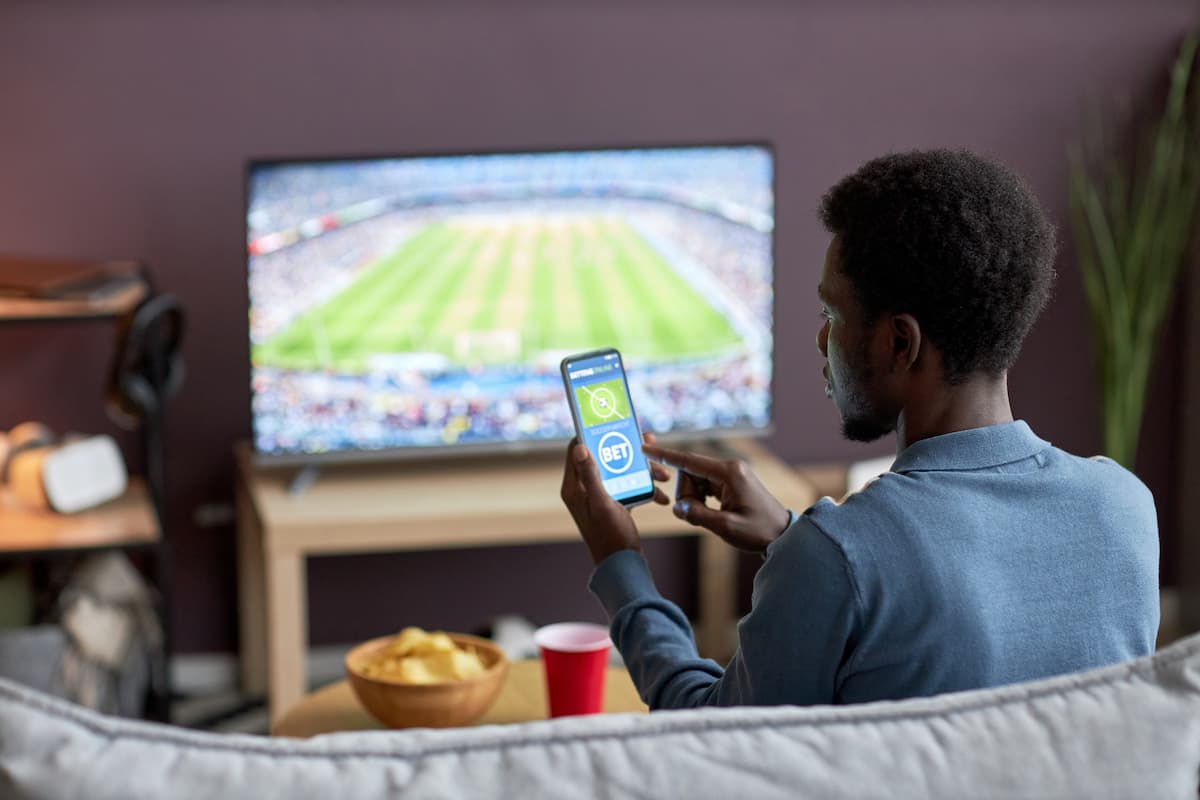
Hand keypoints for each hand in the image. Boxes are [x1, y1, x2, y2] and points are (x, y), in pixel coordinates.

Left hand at [560, 433, 670, 564]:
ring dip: (643, 470)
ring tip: (663, 475)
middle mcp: (583, 489)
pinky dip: (645, 487)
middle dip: (628, 451)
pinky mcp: (614, 503)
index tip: (613, 424)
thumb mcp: (602, 503)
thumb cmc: (610, 537)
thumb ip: (591, 475)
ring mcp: (599, 496)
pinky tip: (662, 495)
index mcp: (573, 487)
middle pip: (604, 456)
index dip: (593, 434)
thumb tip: (580, 446)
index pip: (577, 449)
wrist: (624, 565)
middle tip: (648, 444)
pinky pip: (629, 485)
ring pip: (621, 470)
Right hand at [641, 443, 789, 553]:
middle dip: (687, 494)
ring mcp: (730, 474)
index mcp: (729, 472)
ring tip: (711, 517)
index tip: (645, 448)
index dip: (665, 455)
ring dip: (694, 499)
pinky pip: (704, 486)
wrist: (782, 535)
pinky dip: (701, 500)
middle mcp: (729, 468)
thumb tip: (677, 506)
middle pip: (689, 472)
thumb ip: (697, 515)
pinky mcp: (729, 483)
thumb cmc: (758, 531)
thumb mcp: (725, 527)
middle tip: (698, 515)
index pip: (689, 460)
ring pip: (695, 480)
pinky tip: (712, 512)